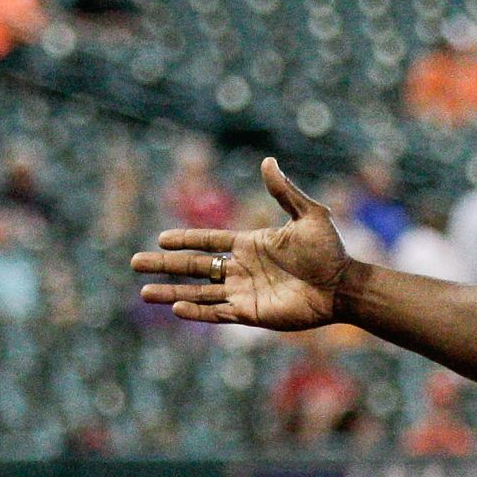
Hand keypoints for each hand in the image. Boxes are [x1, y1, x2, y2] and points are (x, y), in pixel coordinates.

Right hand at [131, 158, 348, 329]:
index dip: (185, 240)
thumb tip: (268, 162)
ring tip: (144, 293)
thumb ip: (284, 192)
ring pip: (200, 293)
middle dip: (165, 266)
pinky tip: (176, 308)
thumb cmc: (328, 251)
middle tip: (135, 264)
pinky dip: (198, 312)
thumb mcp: (308, 215)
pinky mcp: (252, 314)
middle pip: (195, 267)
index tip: (160, 240)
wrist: (342, 285)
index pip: (208, 241)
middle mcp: (242, 269)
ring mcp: (245, 292)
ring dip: (171, 292)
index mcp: (249, 244)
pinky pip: (218, 314)